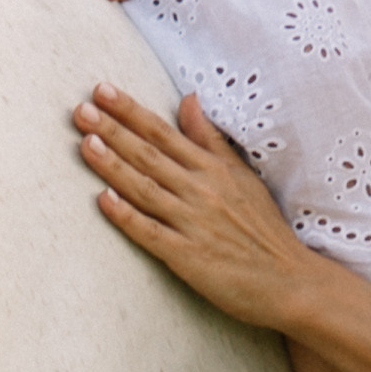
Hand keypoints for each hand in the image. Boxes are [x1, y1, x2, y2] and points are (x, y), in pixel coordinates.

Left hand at [74, 85, 310, 328]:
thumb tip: (188, 99)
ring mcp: (193, 223)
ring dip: (114, 166)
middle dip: (113, 130)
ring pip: (145, 189)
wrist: (289, 280)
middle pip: (149, 155)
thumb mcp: (242, 174)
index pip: (164, 133)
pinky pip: (151, 233)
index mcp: (213, 169)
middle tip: (81, 109)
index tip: (102, 91)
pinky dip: (128, 216)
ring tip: (85, 143)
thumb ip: (210, 139)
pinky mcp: (188, 257)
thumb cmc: (264, 228)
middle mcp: (201, 190)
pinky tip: (104, 200)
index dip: (131, 111)